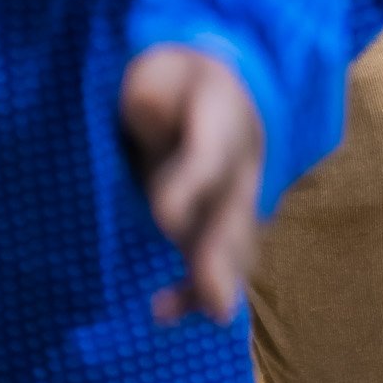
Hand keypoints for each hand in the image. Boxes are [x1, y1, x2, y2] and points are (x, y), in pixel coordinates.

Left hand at [119, 45, 264, 325]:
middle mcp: (239, 165)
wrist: (219, 91)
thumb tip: (143, 110)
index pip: (211, 152)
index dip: (190, 186)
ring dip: (221, 280)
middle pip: (233, 212)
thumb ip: (150, 92)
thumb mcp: (158, 70)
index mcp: (223, 117)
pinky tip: (162, 312)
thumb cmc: (177, 81)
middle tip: (216, 297)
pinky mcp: (214, 228)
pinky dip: (196, 293)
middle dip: (222, 254)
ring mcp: (232, 201)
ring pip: (235, 246)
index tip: (164, 217)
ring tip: (212, 311)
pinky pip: (217, 265)